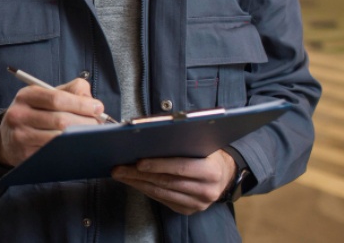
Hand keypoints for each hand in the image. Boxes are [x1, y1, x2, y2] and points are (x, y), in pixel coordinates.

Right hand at [0, 78, 105, 166]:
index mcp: (26, 96)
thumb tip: (91, 100)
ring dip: (80, 137)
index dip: (81, 104)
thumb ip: (69, 91)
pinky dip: (70, 149)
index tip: (98, 107)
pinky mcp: (24, 155)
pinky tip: (79, 145)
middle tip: (99, 124)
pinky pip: (53, 153)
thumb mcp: (45, 95)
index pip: (57, 98)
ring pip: (58, 138)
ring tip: (92, 134)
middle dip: (85, 122)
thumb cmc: (34, 113)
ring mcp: (20, 136)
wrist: (7, 137)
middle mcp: (19, 115)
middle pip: (60, 120)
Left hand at [110, 149, 236, 214]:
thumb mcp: (202, 142)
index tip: (138, 162)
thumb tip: (150, 132)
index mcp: (211, 171)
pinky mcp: (189, 210)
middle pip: (167, 182)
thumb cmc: (207, 152)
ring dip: (138, 183)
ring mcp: (198, 204)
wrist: (224, 174)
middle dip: (139, 174)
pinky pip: (163, 200)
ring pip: (162, 193)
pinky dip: (146, 190)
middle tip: (119, 168)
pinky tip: (134, 182)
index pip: (181, 168)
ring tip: (121, 174)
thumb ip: (182, 139)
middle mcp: (207, 190)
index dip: (158, 165)